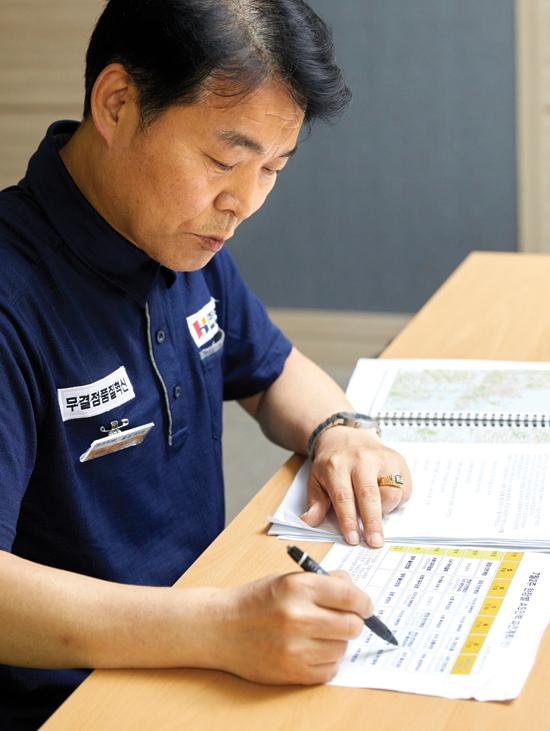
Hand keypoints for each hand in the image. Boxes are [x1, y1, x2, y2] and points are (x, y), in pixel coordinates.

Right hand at [214, 570, 371, 684]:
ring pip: (343, 648)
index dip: (363, 601)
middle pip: (353, 625)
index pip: (349, 594)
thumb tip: (354, 588)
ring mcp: (295, 647)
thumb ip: (323, 581)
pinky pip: (330, 669)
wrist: (220, 627)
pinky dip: (326, 661)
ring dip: (337, 641)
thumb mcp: (287, 579)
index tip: (365, 606)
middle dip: (354, 622)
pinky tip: (310, 650)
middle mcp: (298, 617)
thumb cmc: (255, 600)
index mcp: (298, 587)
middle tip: (345, 620)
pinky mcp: (292, 672)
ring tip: (318, 634)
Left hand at [301, 426, 411, 546]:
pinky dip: (398, 500)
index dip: (349, 520)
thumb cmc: (331, 461)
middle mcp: (361, 460)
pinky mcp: (398, 460)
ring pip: (392, 492)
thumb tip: (310, 521)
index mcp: (337, 465)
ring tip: (376, 511)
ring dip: (385, 509)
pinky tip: (386, 499)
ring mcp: (382, 458)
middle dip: (373, 521)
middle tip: (375, 542)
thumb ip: (315, 502)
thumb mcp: (316, 479)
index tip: (352, 539)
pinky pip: (405, 488)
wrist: (345, 435)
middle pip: (370, 495)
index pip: (344, 497)